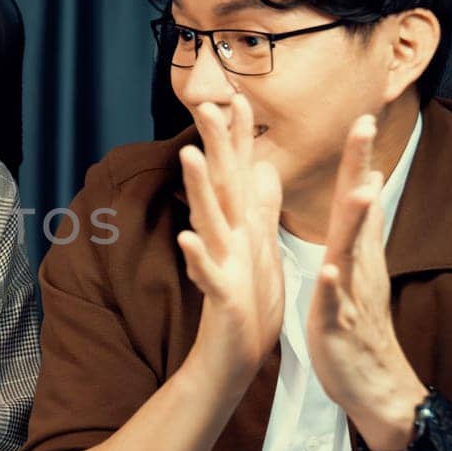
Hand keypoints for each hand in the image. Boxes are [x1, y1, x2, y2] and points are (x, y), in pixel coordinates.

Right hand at [176, 94, 284, 393]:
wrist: (235, 354)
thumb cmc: (248, 302)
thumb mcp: (261, 247)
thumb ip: (261, 206)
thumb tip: (263, 167)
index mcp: (239, 227)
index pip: (238, 173)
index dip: (239, 136)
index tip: (239, 95)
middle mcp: (225, 239)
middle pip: (219, 185)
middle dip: (214, 145)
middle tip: (205, 103)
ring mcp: (219, 265)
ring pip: (208, 220)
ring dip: (197, 188)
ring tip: (188, 155)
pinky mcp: (221, 295)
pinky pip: (207, 274)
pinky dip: (197, 257)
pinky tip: (187, 239)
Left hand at [305, 114, 425, 450]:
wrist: (374, 387)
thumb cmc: (356, 326)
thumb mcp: (356, 269)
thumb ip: (361, 228)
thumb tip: (369, 185)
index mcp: (355, 251)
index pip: (356, 194)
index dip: (357, 156)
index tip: (360, 114)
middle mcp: (357, 264)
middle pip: (359, 208)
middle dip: (360, 167)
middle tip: (363, 124)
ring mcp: (350, 294)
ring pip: (354, 252)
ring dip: (358, 221)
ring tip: (362, 189)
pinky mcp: (338, 326)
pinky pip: (336, 305)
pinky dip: (335, 288)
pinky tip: (330, 271)